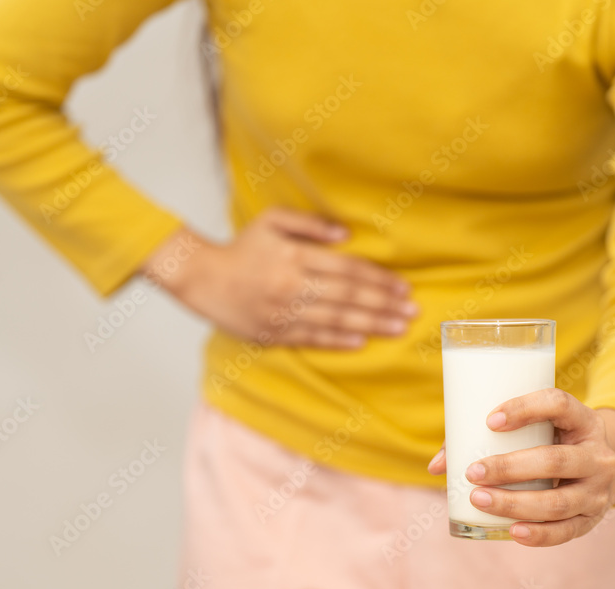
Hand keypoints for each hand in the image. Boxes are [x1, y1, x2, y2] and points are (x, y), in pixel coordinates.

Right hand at [141, 207, 416, 347]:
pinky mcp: (273, 333)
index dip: (379, 279)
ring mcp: (283, 313)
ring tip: (398, 327)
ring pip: (336, 319)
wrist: (201, 277)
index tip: (404, 287)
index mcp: (295, 257)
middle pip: (348, 296)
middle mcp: (292, 286)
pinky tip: (362, 341)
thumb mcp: (272, 221)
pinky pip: (312, 338)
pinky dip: (338, 341)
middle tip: (413, 311)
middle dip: (385, 304)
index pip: (347, 269)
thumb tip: (346, 234)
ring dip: (371, 324)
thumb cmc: (241, 247)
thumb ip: (310, 224)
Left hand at [427, 388, 614, 546]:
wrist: (605, 469)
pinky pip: (566, 531)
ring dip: (515, 503)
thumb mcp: (538, 429)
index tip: (489, 421)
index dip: (526, 408)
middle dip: (509, 468)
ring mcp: (599, 490)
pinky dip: (539, 534)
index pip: (559, 404)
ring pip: (559, 501)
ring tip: (479, 500)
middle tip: (472, 472)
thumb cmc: (553, 441)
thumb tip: (436, 466)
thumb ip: (487, 437)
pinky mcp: (592, 519)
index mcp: (583, 420)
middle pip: (556, 460)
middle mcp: (598, 454)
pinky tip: (512, 531)